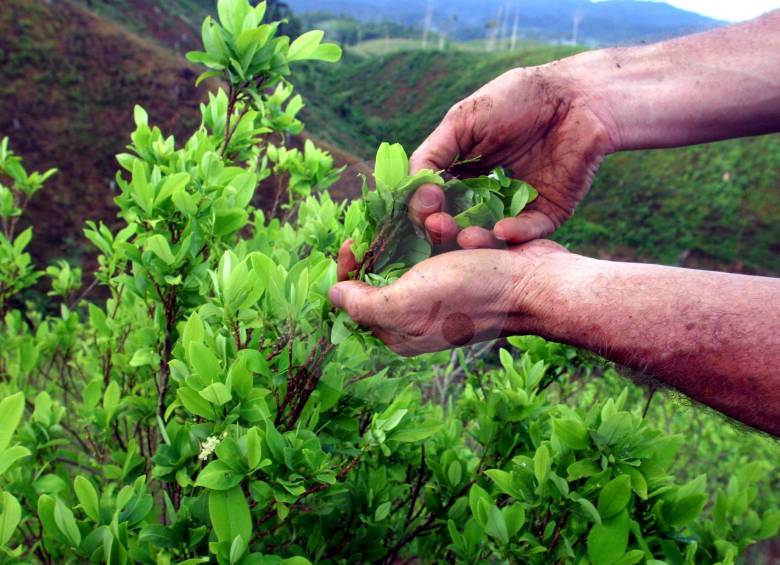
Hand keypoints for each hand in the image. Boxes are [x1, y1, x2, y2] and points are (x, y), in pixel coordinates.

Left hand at [329, 240, 569, 355]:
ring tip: (445, 225)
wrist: (536, 283)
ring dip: (427, 234)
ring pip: (416, 253)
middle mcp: (418, 315)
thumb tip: (332, 295)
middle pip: (385, 273)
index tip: (353, 242)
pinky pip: (444, 247)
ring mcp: (443, 293)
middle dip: (393, 243)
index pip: (357, 302)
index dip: (349, 271)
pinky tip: (468, 235)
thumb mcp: (407, 302)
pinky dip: (450, 236)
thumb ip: (364, 303)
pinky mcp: (465, 272)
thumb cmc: (471, 293)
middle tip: (396, 221)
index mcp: (399, 331)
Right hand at [407, 65, 614, 248]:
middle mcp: (483, 196)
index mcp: (460, 174)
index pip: (433, 202)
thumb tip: (410, 191)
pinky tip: (502, 230)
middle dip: (444, 229)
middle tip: (438, 227)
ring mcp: (514, 207)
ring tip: (466, 238)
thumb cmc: (516, 99)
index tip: (424, 207)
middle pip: (456, 225)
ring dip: (476, 241)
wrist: (576, 96)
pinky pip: (528, 233)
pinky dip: (514, 234)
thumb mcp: (462, 121)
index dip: (423, 209)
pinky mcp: (546, 214)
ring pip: (490, 236)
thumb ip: (432, 155)